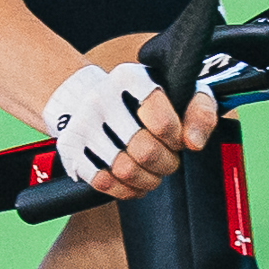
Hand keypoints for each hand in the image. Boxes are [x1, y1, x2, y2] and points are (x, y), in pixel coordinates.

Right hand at [48, 57, 213, 195]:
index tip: (177, 139)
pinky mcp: (70, 148)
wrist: (84, 96)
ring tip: (152, 172)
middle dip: (166, 164)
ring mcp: (82, 125)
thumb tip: (193, 142)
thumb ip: (199, 110)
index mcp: (130, 79)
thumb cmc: (138, 98)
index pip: (164, 123)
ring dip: (147, 180)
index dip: (177, 139)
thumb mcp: (175, 91)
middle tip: (167, 159)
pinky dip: (124, 189)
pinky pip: (102, 182)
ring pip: (125, 170)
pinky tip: (132, 181)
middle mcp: (101, 99)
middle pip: (145, 151)